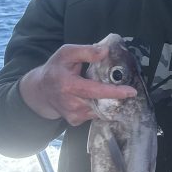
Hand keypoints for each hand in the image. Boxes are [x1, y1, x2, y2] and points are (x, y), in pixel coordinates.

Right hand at [18, 43, 136, 125]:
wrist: (40, 91)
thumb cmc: (55, 69)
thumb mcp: (66, 53)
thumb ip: (86, 51)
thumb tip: (105, 51)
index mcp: (68, 85)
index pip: (95, 90)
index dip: (114, 92)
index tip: (131, 92)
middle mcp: (71, 103)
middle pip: (101, 102)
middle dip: (116, 97)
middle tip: (127, 90)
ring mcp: (73, 115)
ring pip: (100, 110)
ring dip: (108, 102)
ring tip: (109, 92)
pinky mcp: (75, 121)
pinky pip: (95, 114)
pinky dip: (100, 107)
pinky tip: (97, 99)